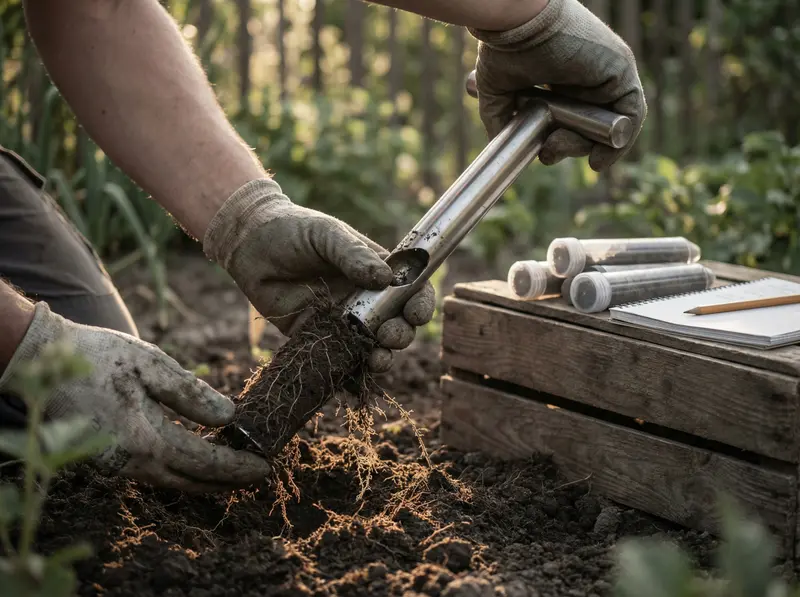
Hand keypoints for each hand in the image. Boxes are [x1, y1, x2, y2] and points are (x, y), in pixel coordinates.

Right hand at [0, 302, 270, 491]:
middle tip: (259, 474)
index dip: (237, 467)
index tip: (265, 466)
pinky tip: (196, 462)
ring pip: (172, 481)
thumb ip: (190, 393)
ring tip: (235, 472)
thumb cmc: (99, 357)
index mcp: (145, 439)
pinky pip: (153, 474)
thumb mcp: (150, 365)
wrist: (41, 361)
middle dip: (228, 480)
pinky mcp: (107, 461)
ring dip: (205, 478)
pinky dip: (181, 471)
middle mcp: (130, 463)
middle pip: (191, 481)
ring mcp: (116, 466)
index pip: (204, 462)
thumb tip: (229, 416)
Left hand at [203, 179, 435, 372]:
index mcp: (375, 270)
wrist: (248, 245)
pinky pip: (338, 359)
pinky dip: (349, 374)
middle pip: (396, 324)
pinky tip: (352, 379)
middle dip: (400, 335)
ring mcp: (341, 320)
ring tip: (378, 359)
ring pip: (372, 347)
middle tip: (388, 335)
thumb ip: (353, 255)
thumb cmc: (293, 230)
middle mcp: (364, 298)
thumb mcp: (326, 235)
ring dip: (381, 357)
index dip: (420, 304)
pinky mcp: (316, 337)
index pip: (410, 290)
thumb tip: (385, 279)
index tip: (416, 314)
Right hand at [469, 0, 646, 170]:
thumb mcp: (497, 90)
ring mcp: (607, 71)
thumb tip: (499, 144)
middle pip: (590, 125)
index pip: (573, 117)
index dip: (563, 140)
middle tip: (547, 150)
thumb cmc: (504, 47)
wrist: (516, 22)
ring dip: (584, 146)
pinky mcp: (622, 69)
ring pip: (608, 125)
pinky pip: (632, 114)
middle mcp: (587, 74)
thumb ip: (501, 117)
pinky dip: (619, 142)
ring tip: (556, 146)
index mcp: (563, 76)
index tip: (546, 152)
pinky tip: (597, 159)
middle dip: (569, 147)